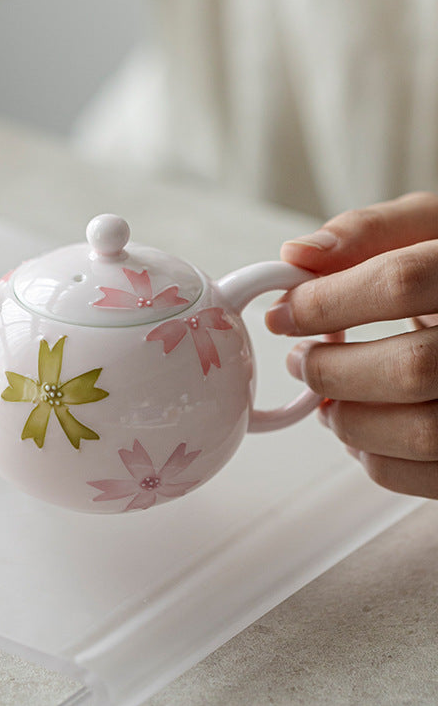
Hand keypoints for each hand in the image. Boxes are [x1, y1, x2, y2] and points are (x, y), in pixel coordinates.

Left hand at [266, 191, 437, 499]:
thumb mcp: (430, 231)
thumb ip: (370, 234)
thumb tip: (296, 255)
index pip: (399, 283)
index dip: (325, 301)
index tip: (283, 314)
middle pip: (411, 367)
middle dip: (333, 369)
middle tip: (301, 360)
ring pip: (420, 431)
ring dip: (347, 417)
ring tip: (325, 394)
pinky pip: (428, 474)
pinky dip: (376, 456)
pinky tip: (363, 426)